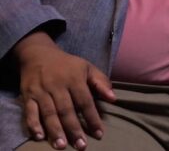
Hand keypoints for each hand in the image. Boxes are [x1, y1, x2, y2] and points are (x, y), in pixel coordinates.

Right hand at [14, 32, 114, 149]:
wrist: (38, 54)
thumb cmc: (67, 65)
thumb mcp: (87, 67)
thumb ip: (101, 82)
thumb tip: (114, 98)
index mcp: (74, 79)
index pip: (85, 101)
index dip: (92, 118)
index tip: (99, 134)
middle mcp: (58, 86)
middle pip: (66, 110)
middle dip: (74, 129)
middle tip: (81, 146)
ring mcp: (41, 91)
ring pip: (48, 113)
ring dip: (55, 130)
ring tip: (61, 146)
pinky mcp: (27, 96)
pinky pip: (29, 112)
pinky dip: (33, 124)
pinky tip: (39, 136)